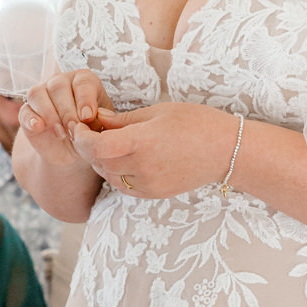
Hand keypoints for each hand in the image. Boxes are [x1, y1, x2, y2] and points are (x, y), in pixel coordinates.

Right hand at [21, 70, 112, 171]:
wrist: (73, 150)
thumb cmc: (91, 131)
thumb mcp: (103, 125)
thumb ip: (102, 119)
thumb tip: (90, 117)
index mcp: (83, 81)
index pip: (82, 81)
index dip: (85, 98)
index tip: (88, 117)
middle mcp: (60, 82)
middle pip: (58, 86)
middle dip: (67, 110)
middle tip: (74, 129)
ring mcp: (40, 95)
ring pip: (38, 94)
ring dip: (49, 114)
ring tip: (61, 134)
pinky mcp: (27, 112)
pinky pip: (24, 111)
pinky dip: (31, 119)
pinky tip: (39, 127)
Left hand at [80, 103, 236, 199]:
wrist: (226, 151)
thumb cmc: (196, 123)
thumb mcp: (158, 112)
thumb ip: (123, 120)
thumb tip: (96, 118)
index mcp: (142, 142)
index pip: (96, 146)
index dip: (82, 137)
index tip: (80, 126)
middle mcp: (142, 167)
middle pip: (99, 162)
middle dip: (88, 148)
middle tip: (90, 131)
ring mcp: (148, 184)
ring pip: (109, 176)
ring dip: (101, 161)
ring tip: (108, 144)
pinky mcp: (154, 194)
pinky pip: (124, 186)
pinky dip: (116, 173)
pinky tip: (123, 159)